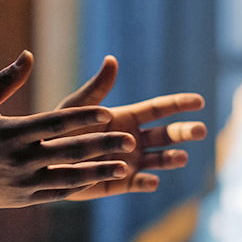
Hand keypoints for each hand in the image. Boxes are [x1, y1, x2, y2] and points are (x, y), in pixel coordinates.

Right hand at [0, 51, 138, 208]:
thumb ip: (6, 79)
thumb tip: (28, 55)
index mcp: (12, 131)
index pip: (55, 123)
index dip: (83, 119)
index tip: (107, 114)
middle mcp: (20, 158)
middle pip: (70, 151)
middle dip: (103, 145)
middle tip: (130, 141)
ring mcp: (21, 182)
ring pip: (68, 177)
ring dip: (98, 171)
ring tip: (124, 166)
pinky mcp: (20, 199)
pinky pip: (55, 194)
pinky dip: (78, 187)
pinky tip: (96, 182)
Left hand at [55, 56, 205, 200]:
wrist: (42, 160)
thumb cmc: (58, 129)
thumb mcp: (77, 107)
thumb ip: (97, 88)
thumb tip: (111, 59)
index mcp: (127, 118)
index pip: (159, 110)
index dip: (179, 104)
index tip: (199, 101)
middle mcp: (133, 140)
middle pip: (166, 135)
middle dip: (184, 133)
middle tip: (199, 131)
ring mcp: (129, 162)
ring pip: (158, 160)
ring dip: (171, 158)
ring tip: (180, 157)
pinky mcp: (119, 182)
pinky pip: (137, 183)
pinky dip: (146, 182)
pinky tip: (152, 180)